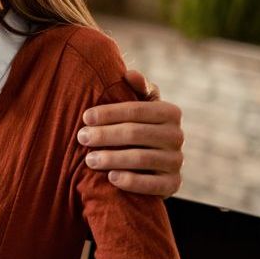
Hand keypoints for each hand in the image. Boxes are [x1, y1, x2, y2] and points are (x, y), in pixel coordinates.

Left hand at [77, 69, 184, 196]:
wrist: (151, 163)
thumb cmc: (137, 125)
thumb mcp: (139, 106)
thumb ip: (137, 89)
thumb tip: (130, 74)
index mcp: (170, 112)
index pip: (136, 110)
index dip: (109, 113)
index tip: (85, 117)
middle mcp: (177, 136)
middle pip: (136, 133)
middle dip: (105, 135)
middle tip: (82, 138)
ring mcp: (177, 161)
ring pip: (142, 158)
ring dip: (112, 158)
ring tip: (89, 160)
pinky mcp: (174, 184)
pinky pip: (154, 185)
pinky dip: (132, 181)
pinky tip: (111, 178)